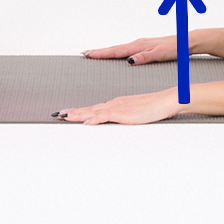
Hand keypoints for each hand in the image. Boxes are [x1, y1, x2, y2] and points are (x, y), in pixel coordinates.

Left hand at [56, 89, 181, 125]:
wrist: (166, 100)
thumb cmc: (154, 106)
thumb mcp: (136, 114)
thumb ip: (125, 117)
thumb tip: (116, 122)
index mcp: (116, 104)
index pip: (94, 108)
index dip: (80, 111)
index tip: (68, 113)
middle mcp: (114, 103)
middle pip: (89, 108)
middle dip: (73, 112)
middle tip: (58, 114)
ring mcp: (118, 107)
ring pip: (93, 111)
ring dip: (78, 114)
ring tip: (64, 116)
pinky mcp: (124, 113)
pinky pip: (105, 116)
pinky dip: (94, 119)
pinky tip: (86, 122)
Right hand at [82, 35, 177, 64]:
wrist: (185, 42)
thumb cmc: (174, 49)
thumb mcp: (159, 54)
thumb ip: (144, 57)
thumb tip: (129, 60)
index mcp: (138, 46)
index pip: (116, 50)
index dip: (101, 53)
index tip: (88, 53)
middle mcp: (137, 44)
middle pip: (114, 49)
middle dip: (99, 51)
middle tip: (85, 53)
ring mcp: (140, 45)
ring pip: (119, 49)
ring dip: (107, 52)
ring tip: (95, 54)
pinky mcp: (144, 48)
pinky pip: (126, 50)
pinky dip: (117, 52)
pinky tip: (115, 56)